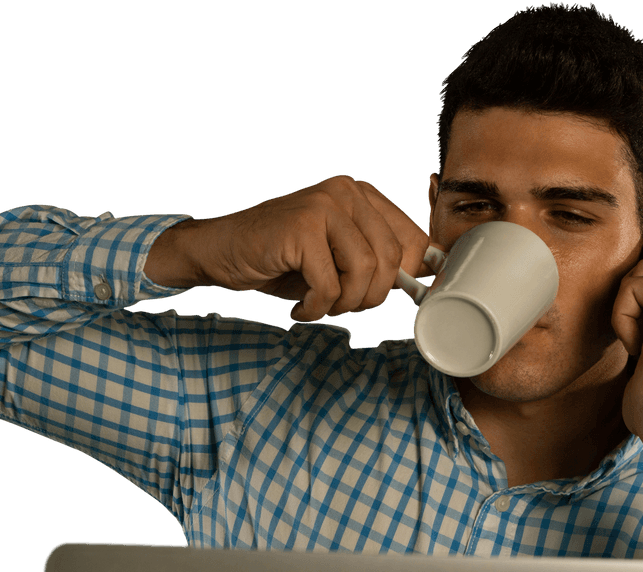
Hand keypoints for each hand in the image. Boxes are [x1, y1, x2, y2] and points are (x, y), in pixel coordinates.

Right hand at [188, 175, 433, 320]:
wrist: (221, 251)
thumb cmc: (280, 259)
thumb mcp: (337, 258)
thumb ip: (376, 261)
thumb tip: (421, 280)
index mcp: (361, 195)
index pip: (413, 238)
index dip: (413, 276)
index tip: (402, 299)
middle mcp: (346, 192)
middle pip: (391, 258)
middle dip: (372, 297)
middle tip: (343, 307)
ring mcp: (323, 205)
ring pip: (365, 271)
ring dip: (344, 303)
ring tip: (321, 306)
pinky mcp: (302, 227)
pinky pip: (330, 285)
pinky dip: (317, 308)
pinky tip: (301, 309)